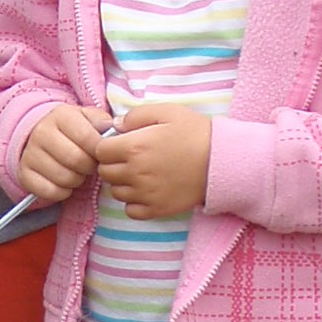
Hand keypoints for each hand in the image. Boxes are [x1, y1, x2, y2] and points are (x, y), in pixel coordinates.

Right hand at [18, 103, 113, 202]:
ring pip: (64, 178)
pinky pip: (50, 192)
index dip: (100, 152)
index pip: (87, 138)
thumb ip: (103, 123)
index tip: (100, 154)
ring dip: (77, 180)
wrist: (44, 137)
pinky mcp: (24, 174)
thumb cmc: (74, 131)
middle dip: (89, 167)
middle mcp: (42, 132)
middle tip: (89, 165)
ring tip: (76, 172)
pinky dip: (62, 192)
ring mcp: (30, 153)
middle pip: (76, 160)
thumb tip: (115, 131)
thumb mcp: (89, 119)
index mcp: (61, 115)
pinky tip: (63, 182)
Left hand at [95, 104, 211, 218]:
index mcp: (134, 147)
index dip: (108, 146)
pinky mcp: (156, 209)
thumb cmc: (195, 133)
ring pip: (116, 192)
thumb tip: (115, 126)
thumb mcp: (167, 112)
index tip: (120, 144)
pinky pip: (130, 210)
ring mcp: (145, 194)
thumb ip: (136, 115)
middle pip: (105, 172)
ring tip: (141, 173)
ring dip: (123, 183)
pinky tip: (146, 190)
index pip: (100, 151)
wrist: (221, 161)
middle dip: (113, 164)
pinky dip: (134, 202)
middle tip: (131, 158)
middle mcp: (135, 172)